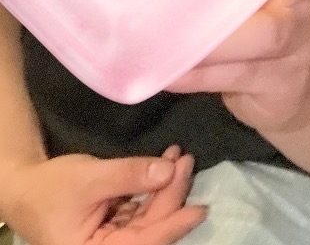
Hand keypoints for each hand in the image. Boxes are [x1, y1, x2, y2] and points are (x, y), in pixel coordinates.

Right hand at [2, 147, 205, 244]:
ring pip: (150, 215)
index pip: (143, 243)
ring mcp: (115, 237)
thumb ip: (129, 175)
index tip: (199, 210)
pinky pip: (142, 207)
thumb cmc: (52, 189)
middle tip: (186, 161)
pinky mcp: (117, 222)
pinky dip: (154, 186)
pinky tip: (166, 162)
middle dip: (171, 195)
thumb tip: (169, 171)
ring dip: (166, 187)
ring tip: (179, 157)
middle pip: (150, 227)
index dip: (172, 226)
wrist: (27, 187)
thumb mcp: (90, 179)